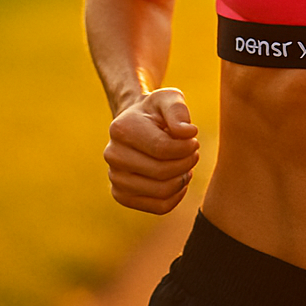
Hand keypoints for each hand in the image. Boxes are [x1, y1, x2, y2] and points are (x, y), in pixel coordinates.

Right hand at [103, 87, 199, 213]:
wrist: (136, 125)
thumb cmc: (156, 111)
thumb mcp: (169, 99)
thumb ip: (178, 110)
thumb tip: (187, 133)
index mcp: (121, 129)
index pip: (162, 149)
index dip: (187, 147)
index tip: (194, 139)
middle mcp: (112, 155)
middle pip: (162, 172)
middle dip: (186, 163)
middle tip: (193, 153)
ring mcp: (114, 178)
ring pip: (161, 192)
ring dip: (182, 179)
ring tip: (185, 165)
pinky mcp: (121, 195)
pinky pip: (158, 207)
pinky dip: (176, 196)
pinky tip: (179, 179)